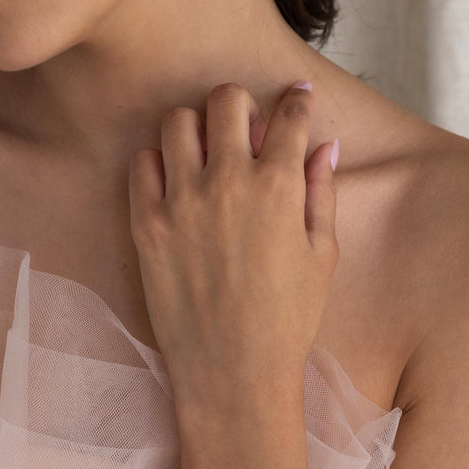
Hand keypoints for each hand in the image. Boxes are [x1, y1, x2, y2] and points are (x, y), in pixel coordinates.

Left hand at [128, 82, 337, 413]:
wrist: (233, 372)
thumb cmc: (286, 318)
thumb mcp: (321, 255)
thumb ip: (321, 192)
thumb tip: (325, 146)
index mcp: (278, 186)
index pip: (289, 116)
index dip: (297, 99)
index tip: (296, 95)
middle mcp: (228, 181)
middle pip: (225, 99)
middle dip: (239, 103)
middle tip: (242, 125)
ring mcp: (182, 199)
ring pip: (177, 120)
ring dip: (194, 127)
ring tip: (203, 151)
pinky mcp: (147, 221)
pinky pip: (142, 161)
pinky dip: (157, 162)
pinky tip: (172, 181)